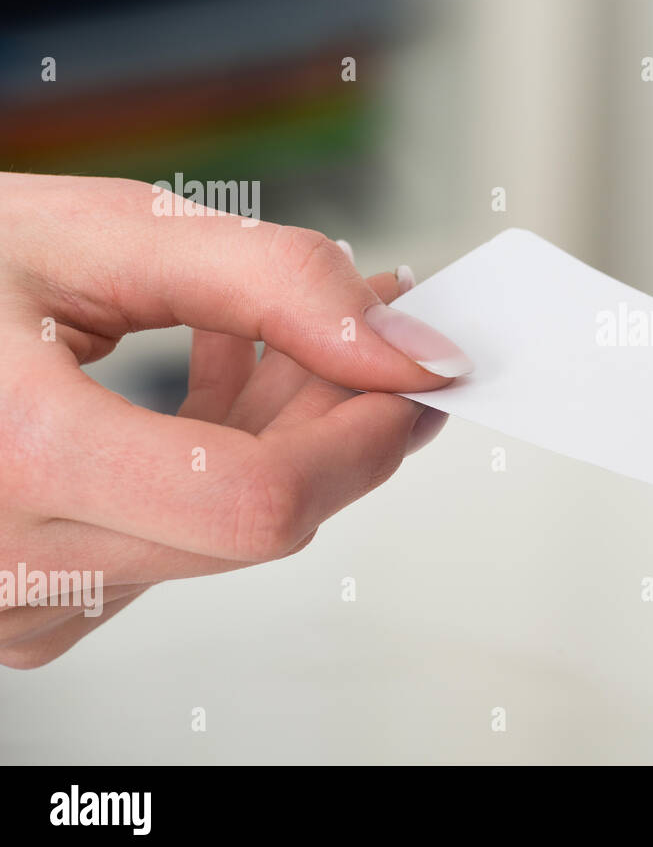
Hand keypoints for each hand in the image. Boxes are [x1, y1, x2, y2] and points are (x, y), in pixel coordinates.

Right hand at [0, 173, 468, 666]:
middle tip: (359, 326)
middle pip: (260, 522)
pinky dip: (220, 470)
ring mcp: (16, 604)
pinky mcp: (29, 611)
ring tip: (261, 338)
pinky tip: (208, 391)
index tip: (417, 372)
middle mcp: (8, 564)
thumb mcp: (95, 235)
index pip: (261, 502)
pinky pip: (176, 549)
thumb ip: (273, 282)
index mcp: (14, 461)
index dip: (364, 436)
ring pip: (227, 536)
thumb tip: (406, 345)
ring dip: (279, 435)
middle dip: (333, 418)